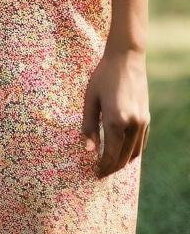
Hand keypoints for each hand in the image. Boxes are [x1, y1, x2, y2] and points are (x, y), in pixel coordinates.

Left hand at [81, 48, 149, 177]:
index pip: (110, 153)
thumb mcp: (90, 99)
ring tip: (109, 166)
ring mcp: (142, 122)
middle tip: (100, 174)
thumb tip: (88, 150)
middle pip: (123, 157)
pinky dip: (132, 152)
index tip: (94, 173)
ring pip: (134, 153)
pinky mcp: (147, 118)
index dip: (103, 165)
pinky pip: (140, 143)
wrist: (126, 59)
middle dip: (112, 168)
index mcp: (116, 120)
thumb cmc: (103, 77)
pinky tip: (122, 152)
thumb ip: (88, 125)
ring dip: (122, 162)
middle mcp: (132, 124)